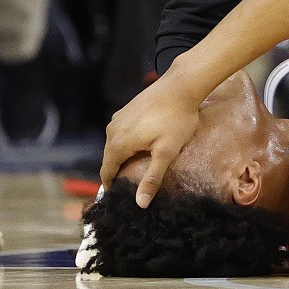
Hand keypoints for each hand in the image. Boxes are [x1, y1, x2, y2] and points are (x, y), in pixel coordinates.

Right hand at [100, 72, 201, 207]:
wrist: (181, 86)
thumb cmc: (176, 119)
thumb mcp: (167, 151)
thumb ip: (152, 178)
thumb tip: (140, 203)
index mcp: (118, 143)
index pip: (106, 172)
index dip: (111, 186)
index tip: (117, 197)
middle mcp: (112, 130)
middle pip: (110, 158)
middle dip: (118, 171)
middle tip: (130, 185)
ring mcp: (119, 118)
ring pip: (116, 144)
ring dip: (124, 156)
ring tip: (136, 166)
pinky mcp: (127, 110)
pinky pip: (122, 132)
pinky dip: (128, 142)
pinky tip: (142, 145)